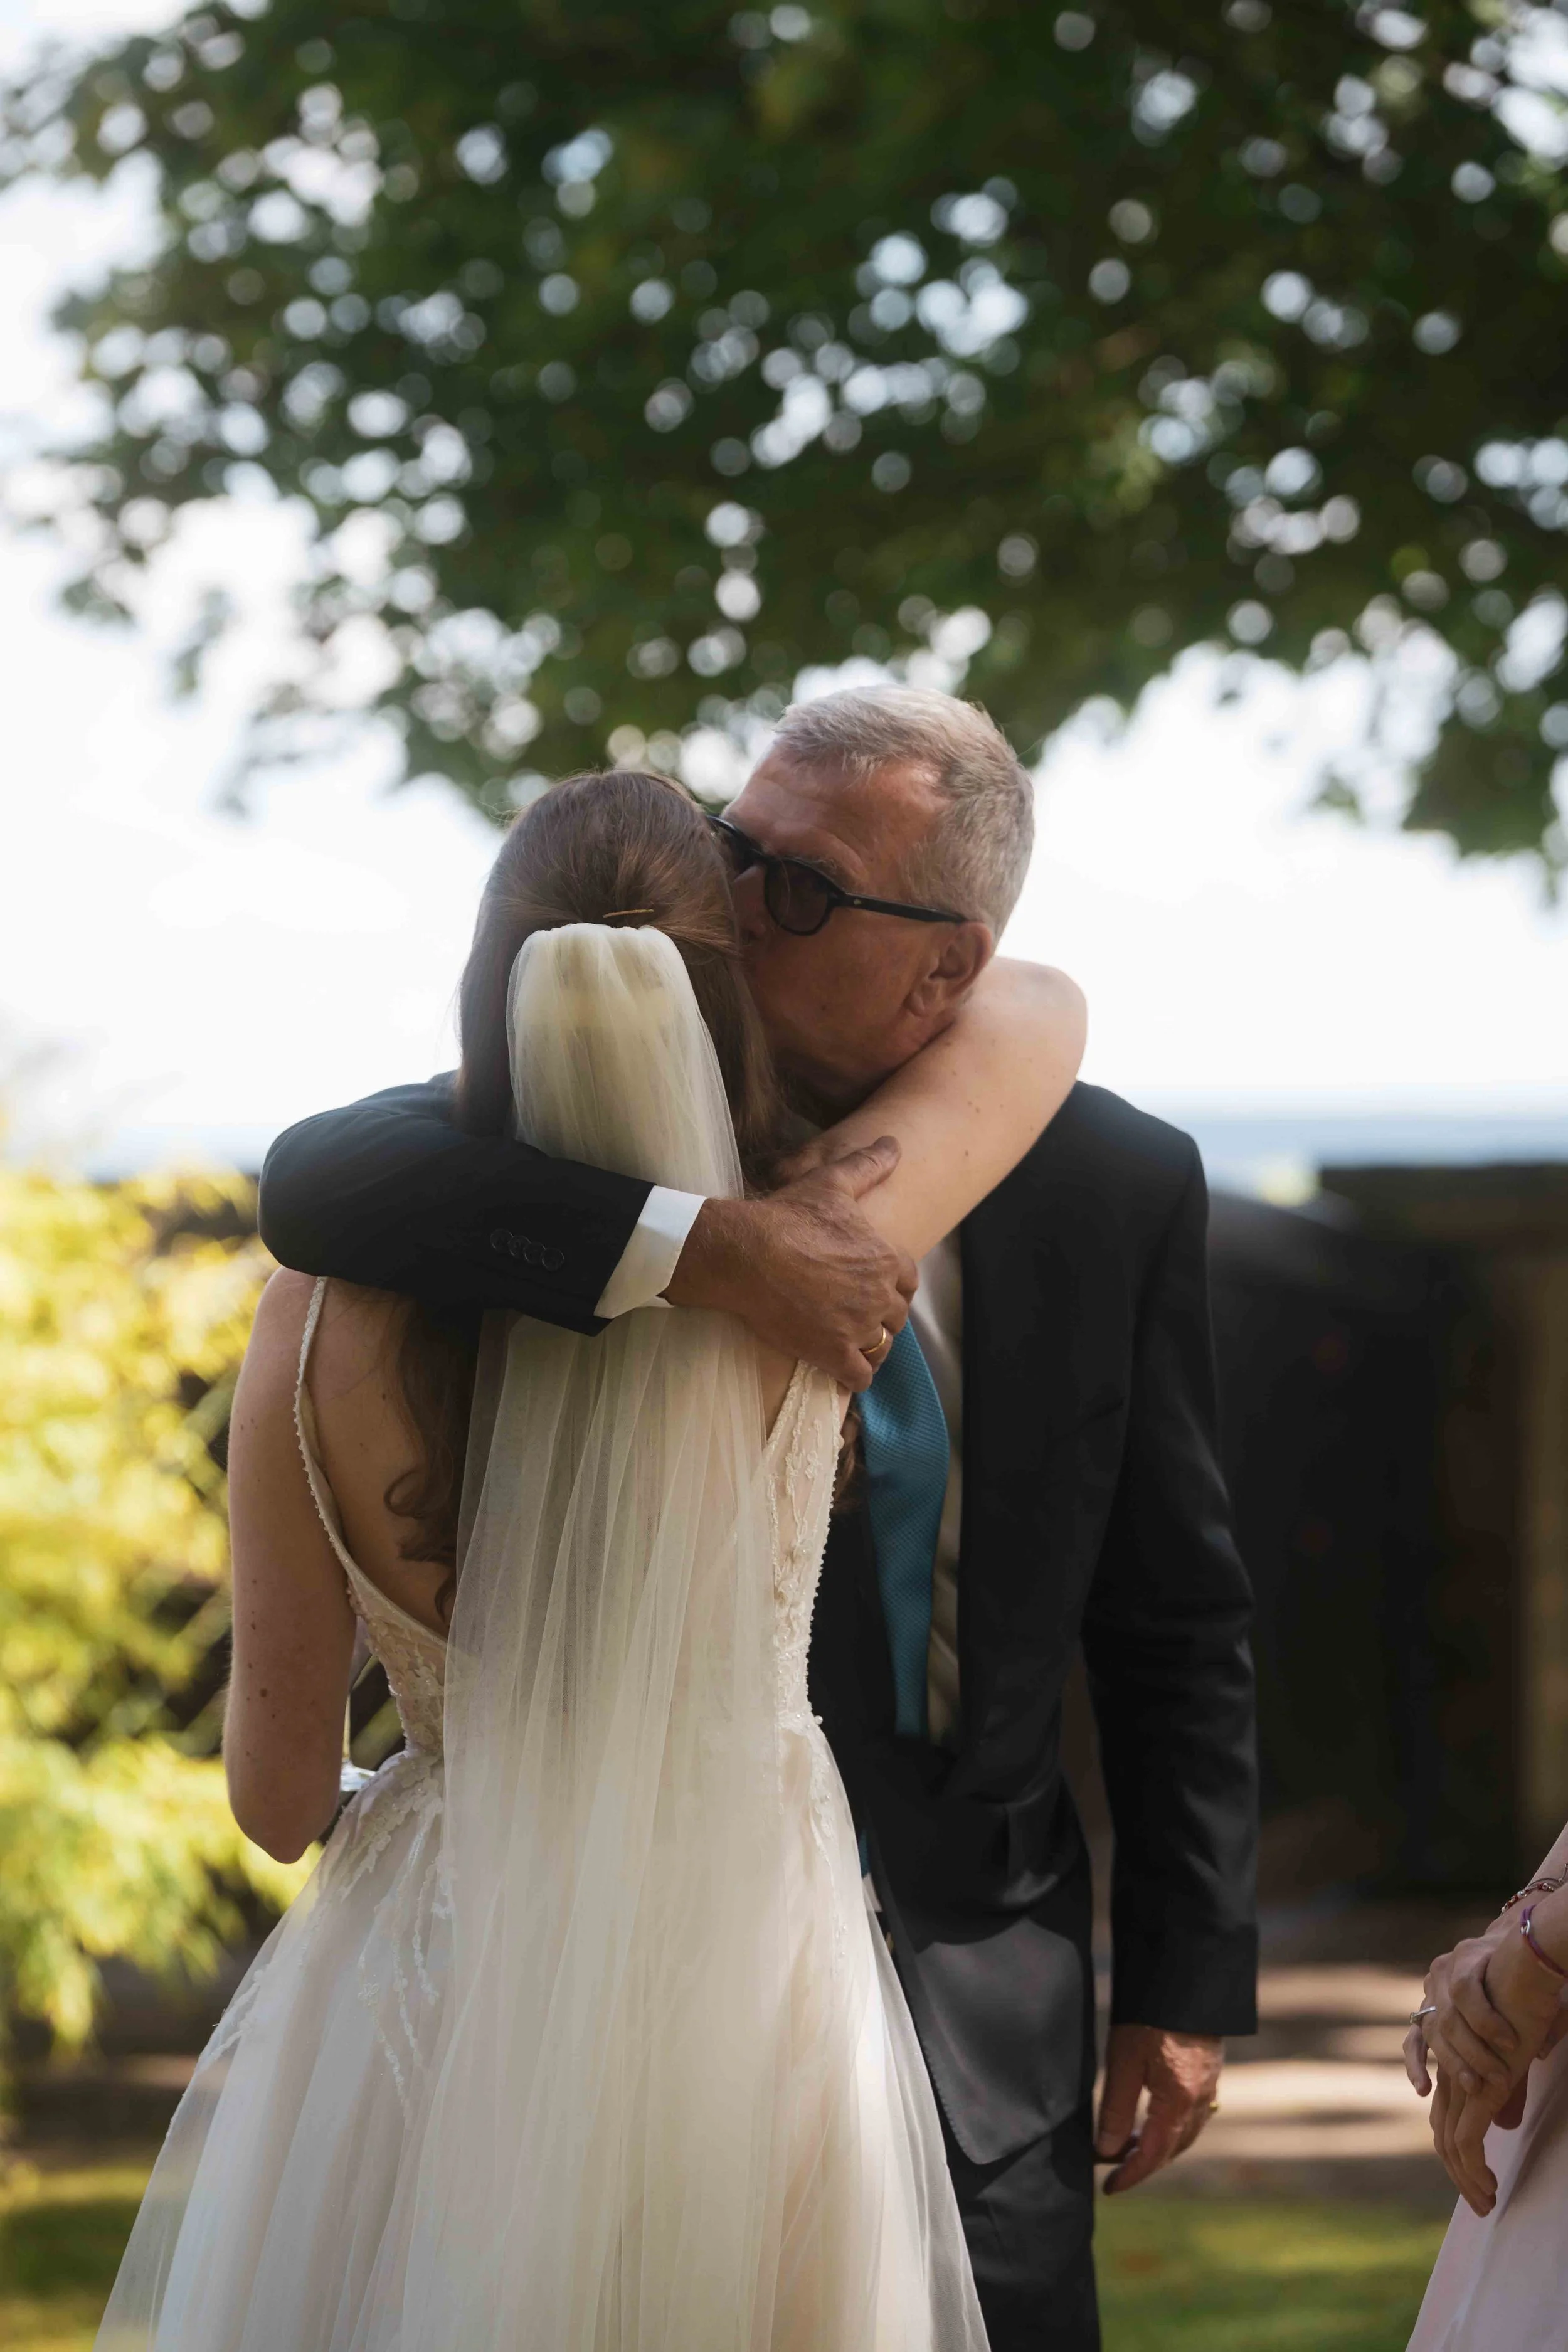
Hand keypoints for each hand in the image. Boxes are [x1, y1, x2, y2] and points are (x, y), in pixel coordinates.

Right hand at [665, 1137, 916, 1390]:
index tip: (874, 1285)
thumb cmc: (787, 1216)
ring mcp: (856, 1327)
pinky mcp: (831, 1352)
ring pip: (880, 1346)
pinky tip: (840, 1367)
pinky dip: (854, 1375)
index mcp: (883, 1258)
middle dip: (880, 1314)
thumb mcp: (832, 1183)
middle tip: (856, 1312)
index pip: (907, 1280)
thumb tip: (894, 1144)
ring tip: (850, 1340)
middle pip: (895, 1315)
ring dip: (869, 1345)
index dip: (892, 1283)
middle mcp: (877, 1296)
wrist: (745, 1252)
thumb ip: (868, 1166)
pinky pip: (859, 1376)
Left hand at [1094, 2025, 1223, 2194]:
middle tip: (1114, 2169)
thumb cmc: (1150, 2017)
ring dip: (1159, 2147)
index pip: (1154, 2155)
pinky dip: (1172, 2127)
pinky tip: (1155, 2119)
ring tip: (1129, 2148)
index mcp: (1179, 2102)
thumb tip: (1106, 2152)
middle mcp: (1200, 2100)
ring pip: (1186, 2133)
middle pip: (1173, 2148)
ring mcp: (1209, 2086)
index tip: (1109, 2188)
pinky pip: (1193, 2114)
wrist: (1186, 1977)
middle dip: (1144, 2163)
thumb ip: (1116, 2110)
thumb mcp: (1124, 2063)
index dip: (1130, 2175)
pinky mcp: (1210, 2070)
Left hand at [1422, 1896, 1567, 2211]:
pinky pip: (1466, 2134)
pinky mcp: (1477, 2079)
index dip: (1458, 2152)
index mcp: (1458, 2056)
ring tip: (1488, 2199)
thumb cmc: (1527, 1998)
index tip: (1479, 2183)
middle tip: (1483, 2205)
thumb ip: (1506, 2084)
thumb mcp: (1517, 2049)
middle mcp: (1452, 2066)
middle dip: (1459, 2173)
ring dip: (1467, 2176)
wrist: (1527, 1963)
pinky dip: (1474, 2165)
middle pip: (1442, 2131)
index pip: (1447, 2114)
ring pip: (1449, 2138)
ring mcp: (1460, 2073)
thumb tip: (1505, 2122)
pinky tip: (1489, 2182)